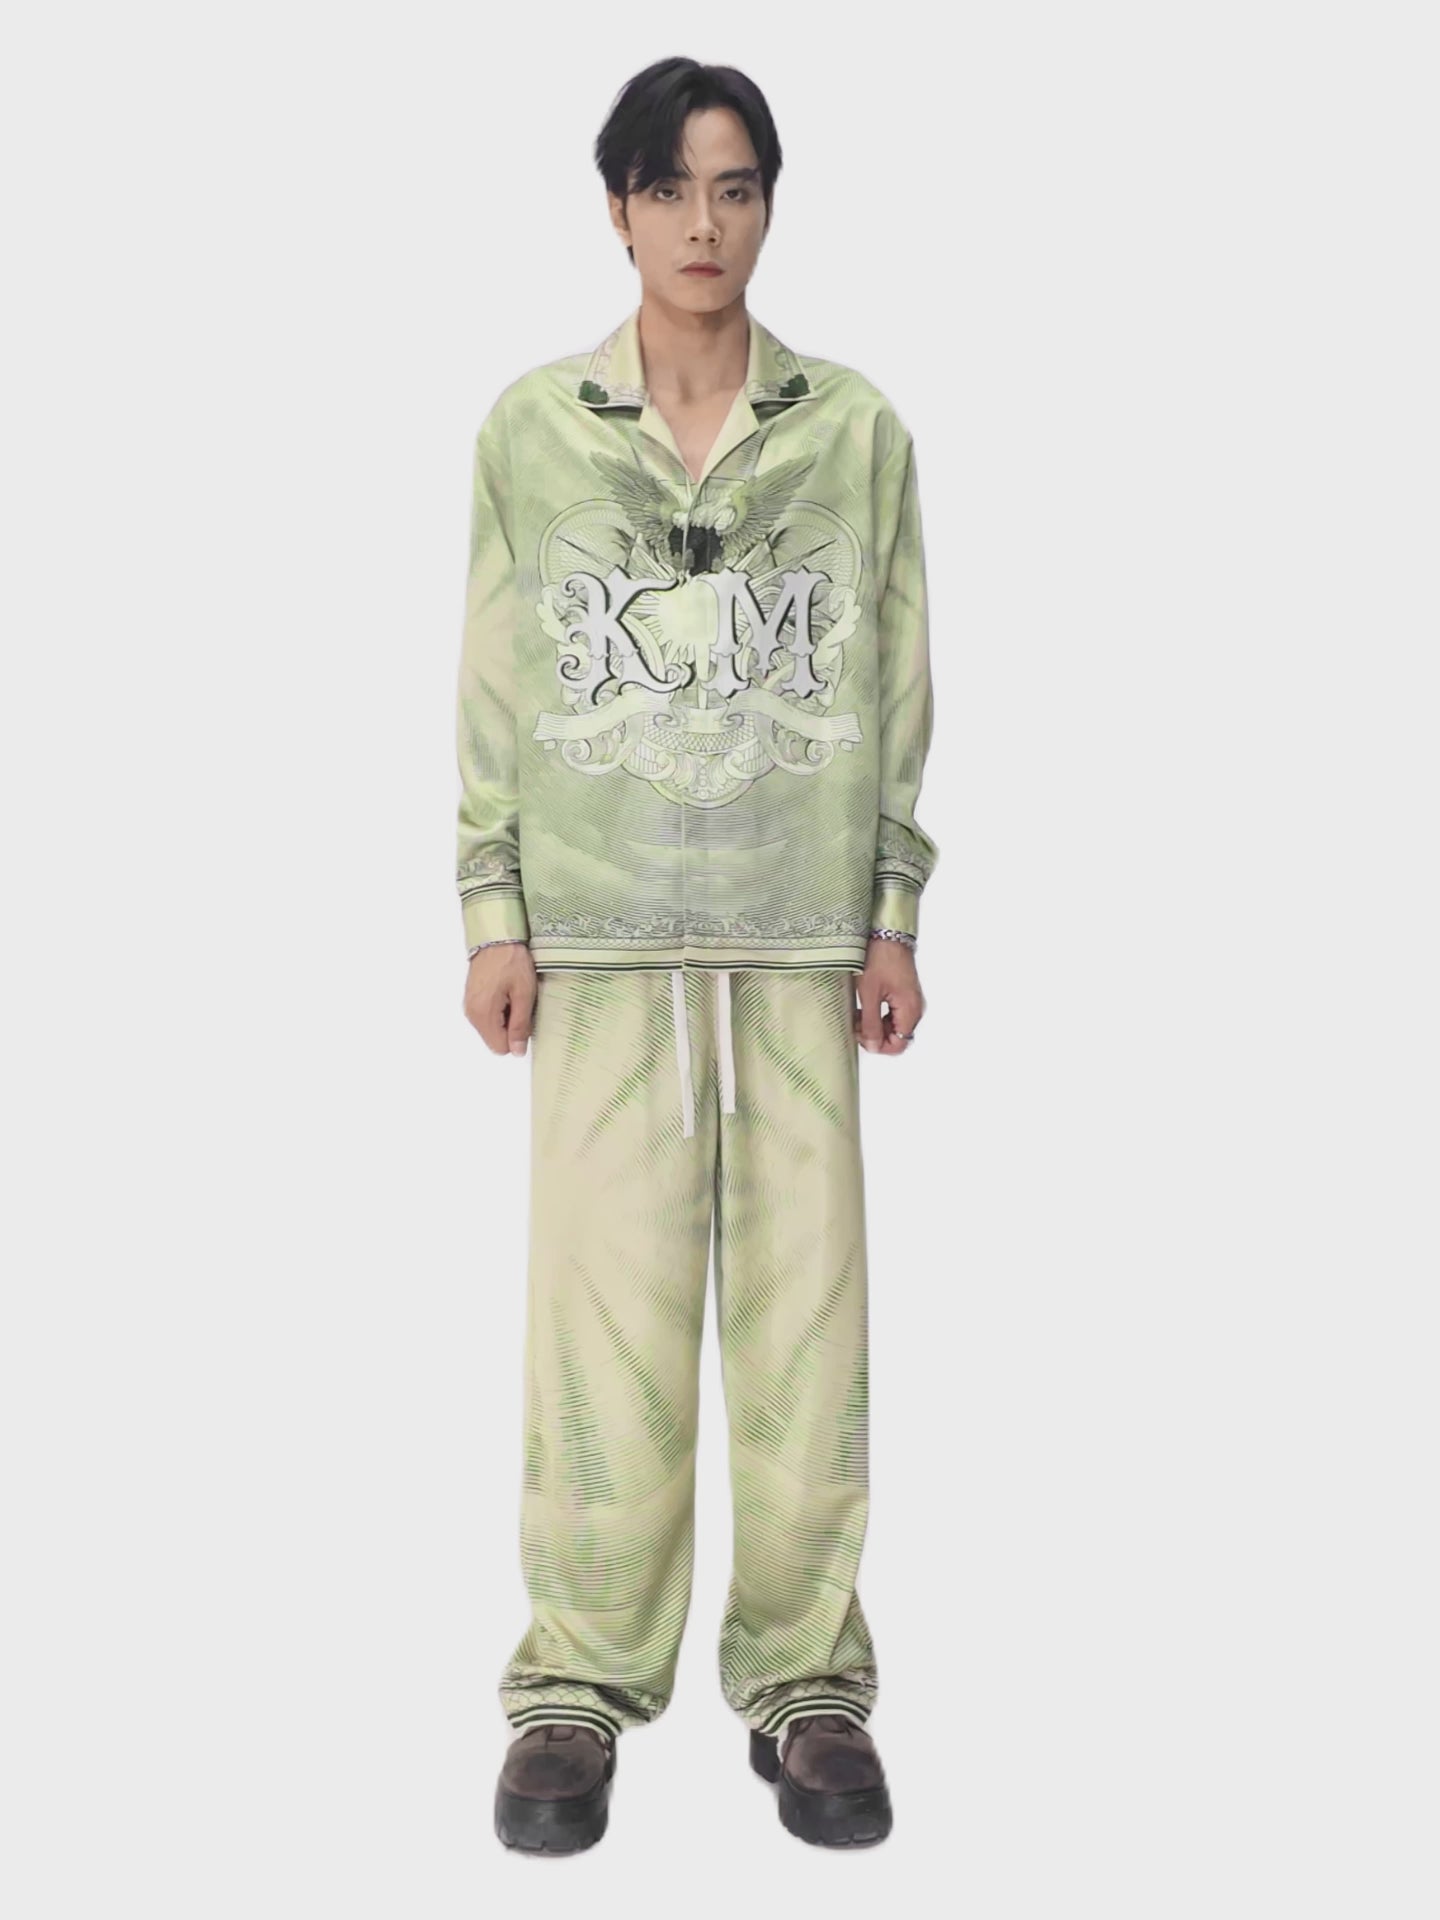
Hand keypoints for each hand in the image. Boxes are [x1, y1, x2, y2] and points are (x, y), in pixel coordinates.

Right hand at [464, 943, 536, 1056]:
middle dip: (511, 1028)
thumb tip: (516, 1052)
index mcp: (483, 1014)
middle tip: (519, 1002)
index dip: (517, 1036)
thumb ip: (520, 1025)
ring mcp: (470, 1006)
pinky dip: (499, 1010)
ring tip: (513, 995)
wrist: (496, 937)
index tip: (524, 1015)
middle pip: (495, 1039)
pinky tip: (505, 992)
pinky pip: (487, 1016)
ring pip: (492, 1028)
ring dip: (505, 1018)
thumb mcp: (524, 994)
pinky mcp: (472, 999)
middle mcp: (472, 1014)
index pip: (500, 1047)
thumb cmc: (511, 961)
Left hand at [854, 938, 924, 1054]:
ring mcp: (910, 1001)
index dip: (878, 1045)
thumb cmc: (880, 957)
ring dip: (875, 1024)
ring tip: (859, 1012)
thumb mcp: (869, 994)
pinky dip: (878, 1015)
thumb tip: (872, 1046)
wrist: (887, 933)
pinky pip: (893, 1014)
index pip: (899, 1044)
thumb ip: (870, 1024)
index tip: (861, 1034)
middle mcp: (915, 1008)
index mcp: (910, 1010)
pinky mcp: (904, 994)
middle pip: (897, 1036)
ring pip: (893, 1026)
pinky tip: (865, 1005)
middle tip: (856, 1022)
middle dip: (875, 1034)